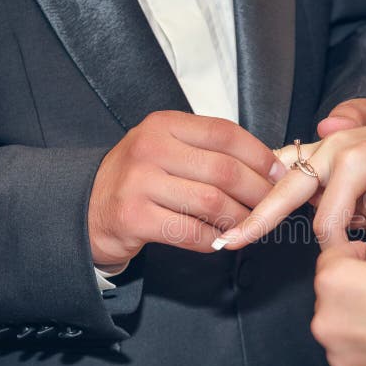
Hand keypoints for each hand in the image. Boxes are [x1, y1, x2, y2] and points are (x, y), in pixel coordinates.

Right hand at [88, 111, 284, 267]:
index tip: (278, 173)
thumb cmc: (139, 178)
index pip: (225, 134)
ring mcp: (139, 183)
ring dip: (240, 219)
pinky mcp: (134, 217)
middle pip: (224, 171)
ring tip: (250, 225)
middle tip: (272, 206)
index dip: (259, 156)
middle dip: (258, 192)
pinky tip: (221, 240)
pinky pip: (191, 231)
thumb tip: (268, 165)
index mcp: (165, 125)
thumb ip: (208, 152)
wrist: (87, 206)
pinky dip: (214, 239)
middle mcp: (150, 148)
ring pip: (212, 203)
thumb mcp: (167, 149)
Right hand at [216, 103, 365, 258]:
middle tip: (229, 241)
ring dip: (267, 198)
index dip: (333, 248)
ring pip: (285, 174)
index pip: (327, 220)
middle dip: (257, 217)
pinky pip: (295, 164)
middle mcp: (333, 147)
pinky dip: (279, 179)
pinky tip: (259, 191)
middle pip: (285, 189)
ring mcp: (329, 143)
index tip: (349, 263)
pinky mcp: (330, 146)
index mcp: (354, 161)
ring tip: (237, 223)